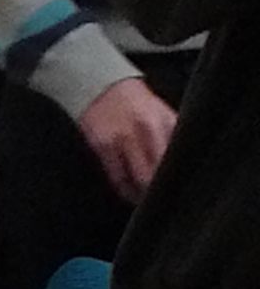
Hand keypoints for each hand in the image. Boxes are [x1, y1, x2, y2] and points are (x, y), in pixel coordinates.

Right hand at [79, 78, 176, 203]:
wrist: (104, 88)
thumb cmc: (138, 105)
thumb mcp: (164, 115)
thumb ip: (175, 139)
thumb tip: (186, 167)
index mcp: (166, 121)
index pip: (178, 159)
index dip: (180, 178)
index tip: (181, 191)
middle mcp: (145, 129)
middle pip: (160, 172)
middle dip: (163, 190)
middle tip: (165, 199)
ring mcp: (122, 138)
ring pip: (138, 180)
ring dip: (145, 195)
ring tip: (148, 199)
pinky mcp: (102, 146)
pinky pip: (118, 179)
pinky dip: (126, 191)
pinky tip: (131, 193)